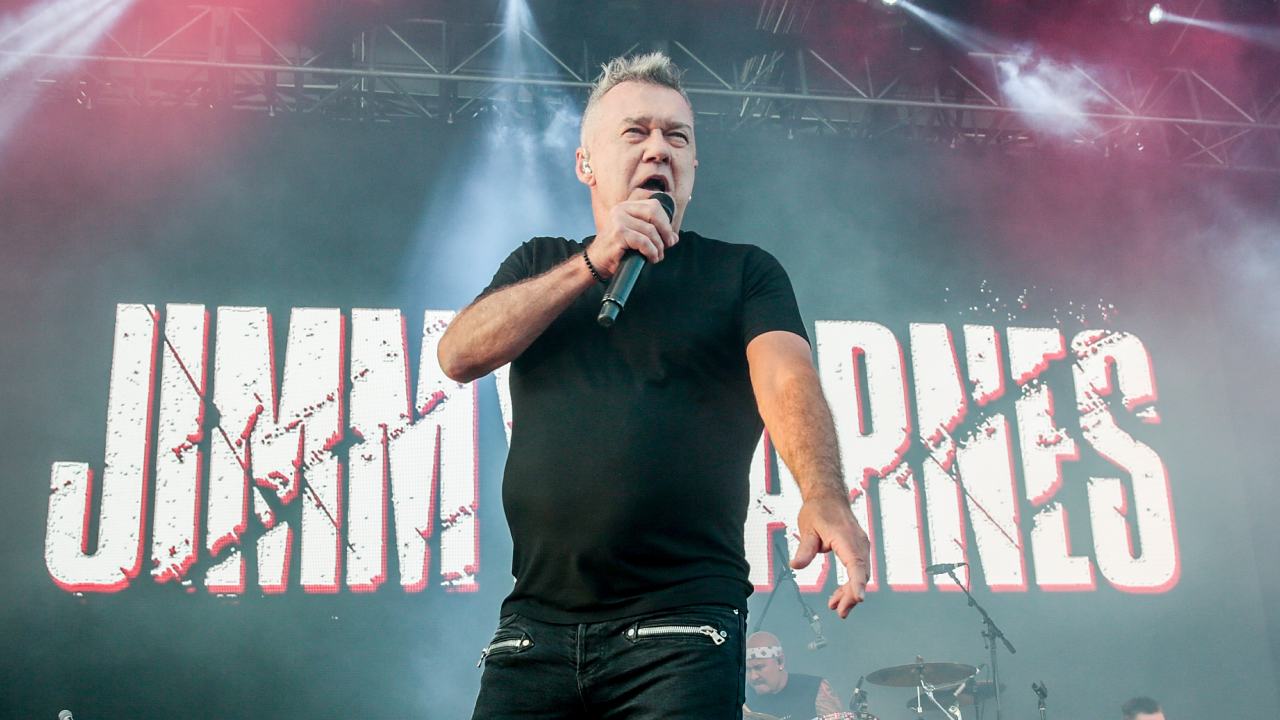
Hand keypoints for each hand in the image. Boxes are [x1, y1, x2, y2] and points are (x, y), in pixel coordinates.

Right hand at [586, 188, 677, 276]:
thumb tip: (674, 237)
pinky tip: (651, 259)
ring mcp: (618, 221)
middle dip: (665, 231)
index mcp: (626, 207)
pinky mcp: (618, 234)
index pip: (654, 205)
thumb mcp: (637, 237)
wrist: (596, 263)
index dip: (665, 221)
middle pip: (654, 213)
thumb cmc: (616, 251)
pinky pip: (644, 242)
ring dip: (658, 247)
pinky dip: (651, 252)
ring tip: (657, 256)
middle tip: (667, 245)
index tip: (668, 237)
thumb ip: (654, 234)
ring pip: (650, 230)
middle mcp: (621, 210)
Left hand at [791, 489, 870, 618]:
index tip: (859, 597)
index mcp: (846, 537)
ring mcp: (860, 546)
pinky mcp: (858, 549)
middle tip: (839, 612)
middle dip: (851, 594)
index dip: (857, 582)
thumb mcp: (807, 528)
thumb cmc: (819, 510)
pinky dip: (850, 583)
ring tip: (836, 607)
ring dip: (850, 591)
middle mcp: (858, 542)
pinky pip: (858, 569)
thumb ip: (805, 549)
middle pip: (860, 573)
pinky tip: (838, 595)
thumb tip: (796, 565)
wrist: (828, 497)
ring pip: (860, 574)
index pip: (855, 563)